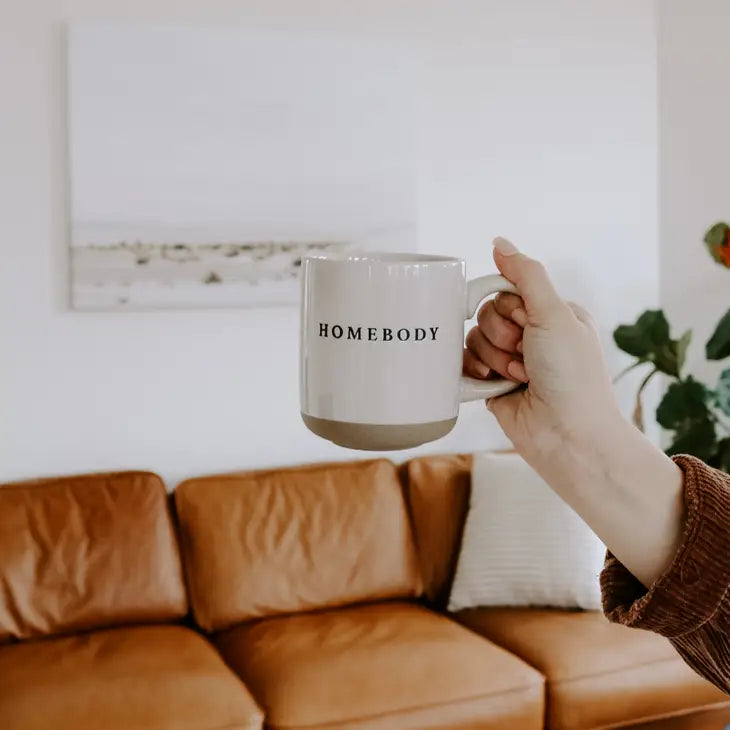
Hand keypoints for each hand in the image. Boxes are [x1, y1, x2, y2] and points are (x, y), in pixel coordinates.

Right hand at [463, 237, 684, 588]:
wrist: (568, 436)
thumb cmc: (573, 377)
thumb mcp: (554, 314)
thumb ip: (526, 274)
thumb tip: (499, 241)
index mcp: (551, 314)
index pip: (506, 291)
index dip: (507, 308)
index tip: (525, 326)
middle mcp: (530, 335)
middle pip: (485, 314)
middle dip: (502, 337)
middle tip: (526, 357)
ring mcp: (510, 361)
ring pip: (473, 340)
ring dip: (494, 359)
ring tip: (519, 378)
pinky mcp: (492, 386)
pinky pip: (465, 365)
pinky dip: (477, 374)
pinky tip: (497, 386)